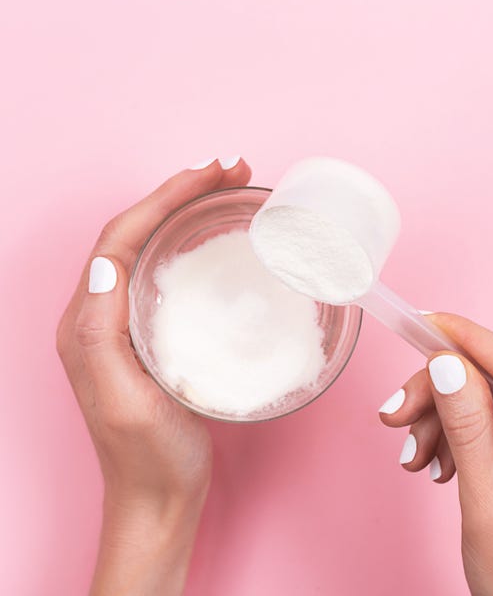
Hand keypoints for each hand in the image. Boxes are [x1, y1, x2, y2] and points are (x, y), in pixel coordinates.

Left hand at [57, 157, 251, 595]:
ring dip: (186, 209)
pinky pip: (167, 269)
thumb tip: (106, 267)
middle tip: (230, 170)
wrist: (159, 496)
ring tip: (226, 189)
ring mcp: (126, 321)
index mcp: (89, 322)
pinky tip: (217, 236)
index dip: (164, 198)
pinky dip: (192, 240)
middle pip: (136, 231)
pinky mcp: (151, 331)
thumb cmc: (149, 456)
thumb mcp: (125, 401)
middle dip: (180, 192)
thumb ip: (103, 338)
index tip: (211, 174)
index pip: (121, 237)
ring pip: (151, 245)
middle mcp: (101, 313)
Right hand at [379, 313, 492, 595]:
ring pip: (490, 396)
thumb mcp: (487, 507)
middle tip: (394, 415)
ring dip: (443, 418)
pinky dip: (458, 431)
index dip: (467, 339)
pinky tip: (437, 460)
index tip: (424, 320)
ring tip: (415, 456)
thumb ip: (467, 430)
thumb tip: (446, 364)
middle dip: (441, 394)